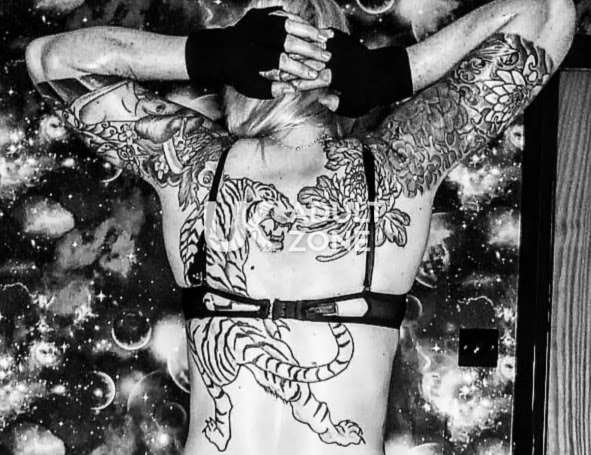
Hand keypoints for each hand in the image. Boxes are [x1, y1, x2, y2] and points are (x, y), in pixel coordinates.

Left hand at [233, 7, 332, 96]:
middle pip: (285, 39)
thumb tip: (293, 89)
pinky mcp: (258, 14)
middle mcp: (253, 36)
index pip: (279, 61)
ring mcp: (255, 22)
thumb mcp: (250, 87)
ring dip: (307, 30)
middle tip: (326, 56)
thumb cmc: (237, 74)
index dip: (299, 69)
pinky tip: (311, 28)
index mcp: (250, 55)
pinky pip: (281, 14)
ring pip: (285, 22)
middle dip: (309, 48)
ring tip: (324, 39)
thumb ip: (271, 90)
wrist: (218, 52)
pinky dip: (297, 20)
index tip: (314, 75)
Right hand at [284, 29, 412, 116]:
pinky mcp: (342, 38)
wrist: (386, 72)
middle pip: (307, 60)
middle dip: (290, 63)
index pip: (308, 79)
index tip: (282, 83)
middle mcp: (336, 60)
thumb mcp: (354, 107)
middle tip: (276, 67)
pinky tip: (301, 39)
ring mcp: (339, 47)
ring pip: (312, 45)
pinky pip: (323, 35)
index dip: (294, 81)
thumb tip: (321, 98)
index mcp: (336, 77)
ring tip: (285, 52)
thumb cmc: (367, 94)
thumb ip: (336, 104)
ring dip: (298, 49)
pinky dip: (312, 37)